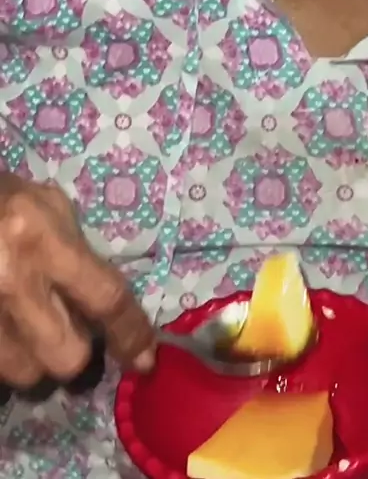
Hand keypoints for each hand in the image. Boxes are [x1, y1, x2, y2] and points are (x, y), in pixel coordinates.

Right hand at [0, 173, 155, 391]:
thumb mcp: (45, 203)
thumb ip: (76, 249)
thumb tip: (104, 299)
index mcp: (43, 242)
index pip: (105, 298)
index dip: (131, 333)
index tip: (144, 358)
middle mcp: (13, 283)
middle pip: (67, 356)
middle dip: (74, 349)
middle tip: (66, 327)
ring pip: (26, 373)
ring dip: (34, 358)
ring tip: (25, 325)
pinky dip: (6, 354)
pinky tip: (6, 327)